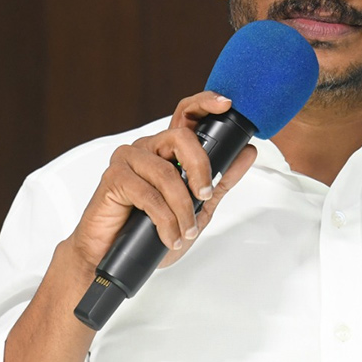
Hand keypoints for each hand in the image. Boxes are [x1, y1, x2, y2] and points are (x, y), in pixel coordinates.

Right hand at [67, 92, 257, 273]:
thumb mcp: (198, 207)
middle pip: (182, 138)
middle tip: (206, 197)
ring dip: (183, 209)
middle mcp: (148, 149)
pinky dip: (166, 220)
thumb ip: (221, 180)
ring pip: (167, 174)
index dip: (205, 103)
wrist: (114, 257)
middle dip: (201, 169)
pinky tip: (170, 236)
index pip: (186, 115)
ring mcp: (128, 160)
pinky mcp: (113, 178)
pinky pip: (148, 194)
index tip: (226, 105)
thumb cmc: (150, 231)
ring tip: (186, 231)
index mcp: (168, 150)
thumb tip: (248, 152)